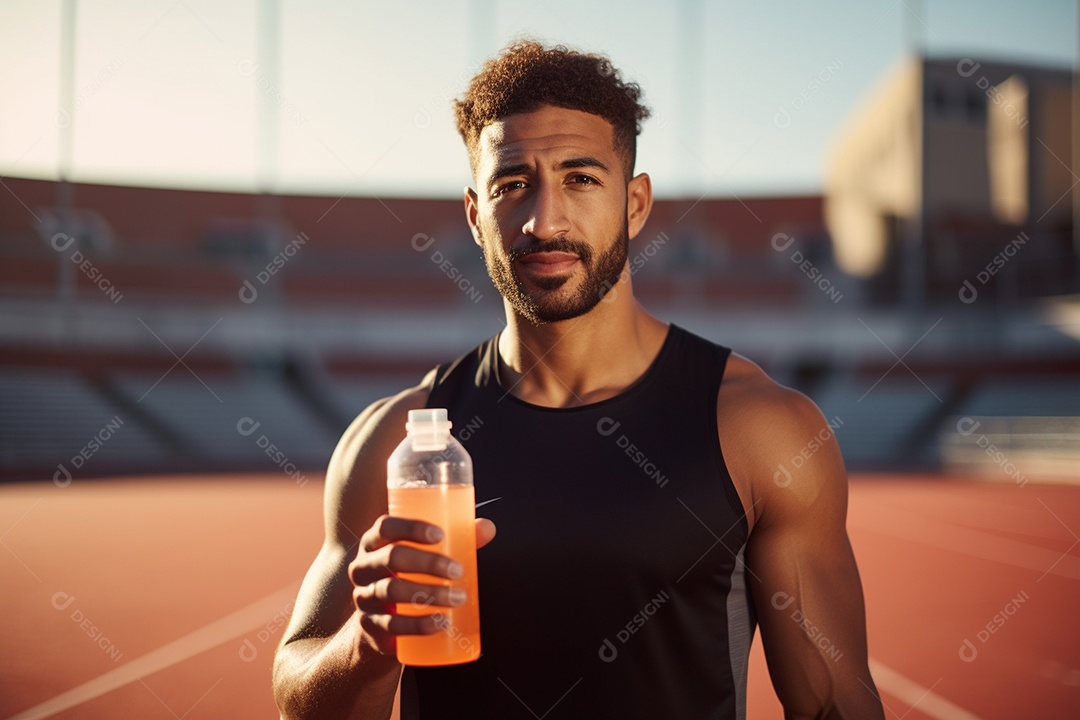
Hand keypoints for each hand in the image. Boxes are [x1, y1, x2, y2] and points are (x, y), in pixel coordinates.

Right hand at [349, 515, 495, 656]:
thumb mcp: (425, 555)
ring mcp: (363, 597)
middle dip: (428, 563)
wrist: (381, 622)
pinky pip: (391, 625)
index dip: (411, 528)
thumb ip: (456, 539)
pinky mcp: (369, 625)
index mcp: (375, 543)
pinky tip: (441, 622)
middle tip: (458, 571)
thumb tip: (487, 528)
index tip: (440, 535)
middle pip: (392, 557)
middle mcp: (363, 567)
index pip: (386, 527)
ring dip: (428, 594)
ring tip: (458, 598)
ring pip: (391, 591)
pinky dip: (419, 624)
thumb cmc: (406, 576)